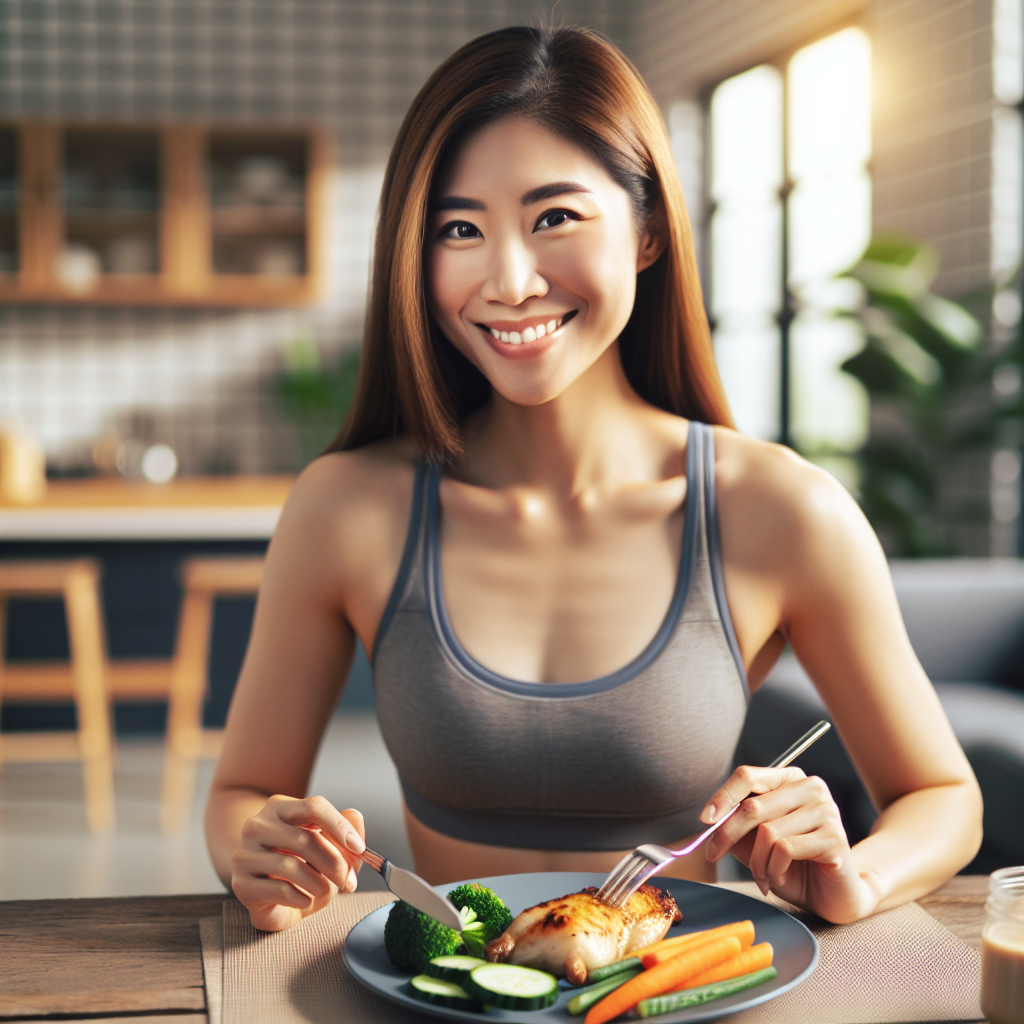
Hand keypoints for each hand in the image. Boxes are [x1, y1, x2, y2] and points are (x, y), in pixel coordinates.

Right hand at [231, 794, 365, 931]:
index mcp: (280, 807)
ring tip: (326, 890)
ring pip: (291, 866)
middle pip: (306, 839)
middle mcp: (257, 825)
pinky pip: (279, 890)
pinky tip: (305, 900)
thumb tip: (355, 816)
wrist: (270, 896)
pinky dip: (301, 898)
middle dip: (335, 864)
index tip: (359, 848)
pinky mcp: (241, 883)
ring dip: (319, 883)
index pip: (314, 806)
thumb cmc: (303, 867)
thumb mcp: (332, 849)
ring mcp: (245, 854)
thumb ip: (347, 832)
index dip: (340, 827)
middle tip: (349, 881)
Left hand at [700, 766, 879, 922]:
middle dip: (727, 834)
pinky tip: (777, 877)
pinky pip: (785, 850)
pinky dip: (773, 869)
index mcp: (789, 779)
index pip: (748, 776)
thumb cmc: (792, 865)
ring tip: (760, 875)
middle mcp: (810, 787)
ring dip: (755, 861)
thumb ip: (736, 826)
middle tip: (713, 854)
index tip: (705, 819)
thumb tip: (709, 821)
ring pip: (767, 832)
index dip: (722, 797)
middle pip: (753, 805)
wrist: (831, 895)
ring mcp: (826, 810)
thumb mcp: (755, 841)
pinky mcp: (834, 837)